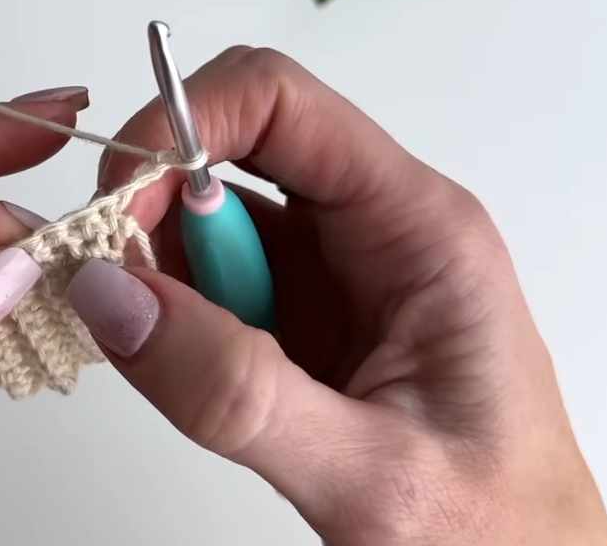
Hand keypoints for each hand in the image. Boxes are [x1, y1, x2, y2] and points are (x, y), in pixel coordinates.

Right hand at [74, 48, 606, 544]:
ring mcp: (332, 273)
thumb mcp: (371, 475)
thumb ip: (236, 393)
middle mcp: (373, 228)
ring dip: (155, 260)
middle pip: (234, 147)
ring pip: (210, 214)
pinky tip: (174, 362)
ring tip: (150, 345)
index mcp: (418, 228)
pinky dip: (167, 306)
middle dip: (153, 196)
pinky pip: (209, 277)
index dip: (184, 123)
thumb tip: (111, 296)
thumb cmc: (497, 532)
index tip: (117, 200)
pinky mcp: (301, 317)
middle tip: (110, 282)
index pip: (281, 103)